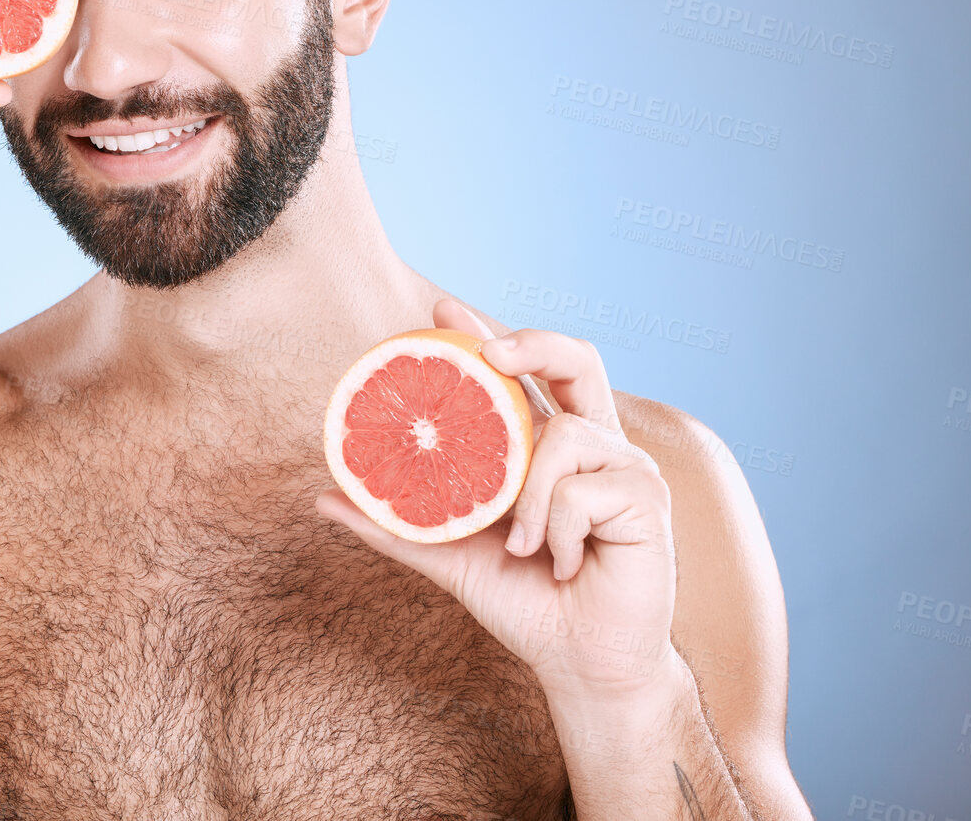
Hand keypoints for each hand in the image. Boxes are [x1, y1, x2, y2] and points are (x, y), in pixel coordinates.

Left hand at [315, 297, 678, 700]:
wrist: (577, 663)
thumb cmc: (524, 602)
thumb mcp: (449, 555)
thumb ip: (396, 523)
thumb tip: (323, 496)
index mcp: (551, 448)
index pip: (526, 373)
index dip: (489, 332)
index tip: (442, 308)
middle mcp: (594, 444)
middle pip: (576, 359)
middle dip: (533, 342)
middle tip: (491, 354)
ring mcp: (625, 466)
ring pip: (562, 434)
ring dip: (528, 495)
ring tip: (520, 544)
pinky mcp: (647, 496)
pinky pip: (580, 490)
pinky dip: (554, 531)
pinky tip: (562, 565)